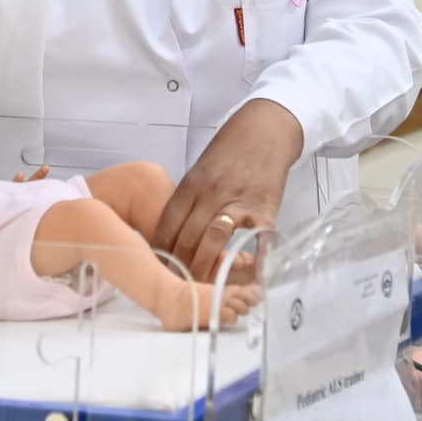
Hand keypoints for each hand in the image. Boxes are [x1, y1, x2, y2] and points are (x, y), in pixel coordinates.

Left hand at [153, 100, 303, 281]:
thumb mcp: (199, 171)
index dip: (160, 252)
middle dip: (179, 267)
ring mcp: (238, 202)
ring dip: (205, 268)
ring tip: (201, 288)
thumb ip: (187, 202)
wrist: (265, 132)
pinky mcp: (264, 209)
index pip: (168, 224)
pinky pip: (256, 240)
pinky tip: (246, 279)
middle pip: (188, 238)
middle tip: (175, 287)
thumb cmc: (229, 153)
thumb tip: (169, 236)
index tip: (156, 270)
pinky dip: (251, 261)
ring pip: (214, 240)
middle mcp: (211, 194)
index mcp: (191, 185)